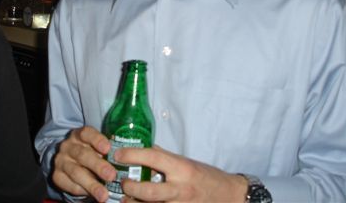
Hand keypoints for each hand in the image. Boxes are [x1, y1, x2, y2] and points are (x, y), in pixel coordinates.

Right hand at [51, 126, 116, 201]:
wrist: (69, 161)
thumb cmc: (90, 152)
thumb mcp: (96, 147)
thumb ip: (106, 151)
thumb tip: (126, 160)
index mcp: (79, 135)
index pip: (86, 133)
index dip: (97, 140)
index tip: (108, 148)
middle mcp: (68, 146)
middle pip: (82, 155)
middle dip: (98, 166)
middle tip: (112, 176)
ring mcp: (61, 161)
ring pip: (76, 172)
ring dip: (91, 184)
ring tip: (104, 195)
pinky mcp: (57, 176)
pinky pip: (70, 185)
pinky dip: (82, 191)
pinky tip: (92, 195)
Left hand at [115, 146, 247, 202]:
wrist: (228, 196)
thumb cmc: (206, 176)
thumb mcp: (186, 162)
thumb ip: (165, 157)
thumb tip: (144, 148)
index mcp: (181, 168)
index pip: (153, 157)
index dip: (132, 155)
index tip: (117, 153)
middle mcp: (180, 188)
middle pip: (150, 191)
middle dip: (131, 188)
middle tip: (123, 182)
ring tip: (124, 199)